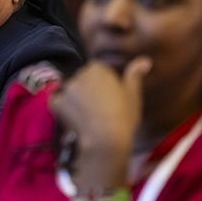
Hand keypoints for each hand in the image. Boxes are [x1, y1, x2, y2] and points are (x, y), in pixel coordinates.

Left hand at [48, 57, 150, 190]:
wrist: (105, 141)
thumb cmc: (123, 116)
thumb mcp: (133, 94)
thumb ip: (135, 74)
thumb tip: (145, 59)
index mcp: (97, 68)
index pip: (97, 70)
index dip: (102, 84)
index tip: (108, 98)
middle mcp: (79, 74)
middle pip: (82, 79)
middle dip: (87, 90)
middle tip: (98, 109)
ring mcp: (66, 88)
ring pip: (70, 91)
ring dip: (75, 99)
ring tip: (86, 117)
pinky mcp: (56, 103)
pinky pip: (57, 102)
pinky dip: (62, 109)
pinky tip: (73, 119)